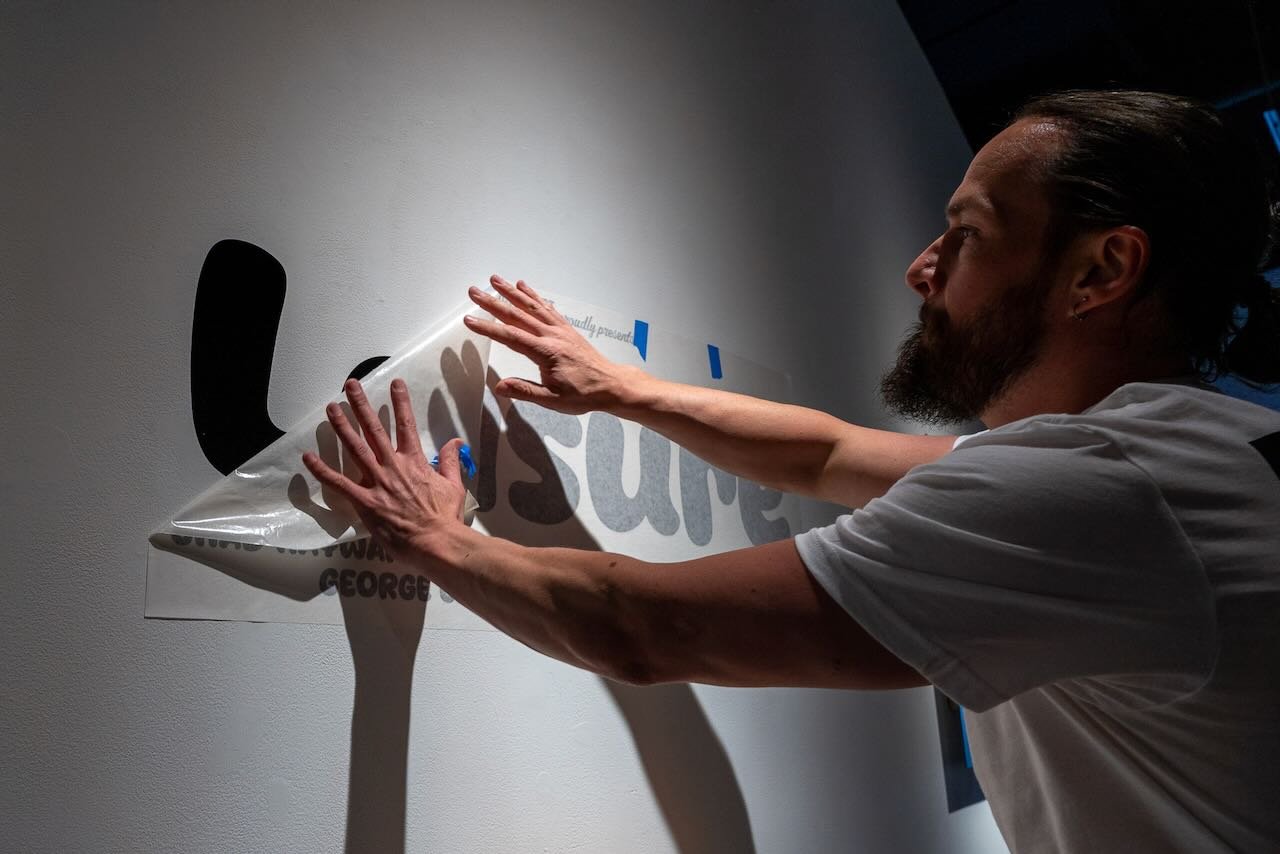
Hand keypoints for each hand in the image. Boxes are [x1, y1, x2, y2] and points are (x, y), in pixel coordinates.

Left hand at [302, 378, 467, 561]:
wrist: (436, 542)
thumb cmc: (445, 517)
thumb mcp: (454, 486)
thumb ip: (451, 462)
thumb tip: (456, 442)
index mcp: (415, 462)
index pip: (406, 425)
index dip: (401, 402)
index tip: (395, 383)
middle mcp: (393, 466)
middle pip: (374, 429)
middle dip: (361, 405)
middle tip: (350, 386)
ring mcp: (377, 483)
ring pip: (355, 448)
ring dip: (342, 427)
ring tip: (331, 408)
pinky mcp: (365, 502)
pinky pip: (339, 484)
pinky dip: (323, 470)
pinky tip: (308, 457)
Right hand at [465, 275, 637, 414]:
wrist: (610, 384)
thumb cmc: (584, 393)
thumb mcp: (553, 400)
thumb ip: (525, 391)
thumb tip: (500, 387)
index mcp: (547, 352)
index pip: (511, 336)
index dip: (488, 328)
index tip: (470, 320)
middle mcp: (552, 335)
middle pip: (517, 315)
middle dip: (493, 303)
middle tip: (474, 292)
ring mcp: (559, 329)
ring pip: (531, 306)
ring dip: (511, 292)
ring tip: (495, 280)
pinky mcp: (565, 328)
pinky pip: (546, 307)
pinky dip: (533, 295)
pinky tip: (523, 287)